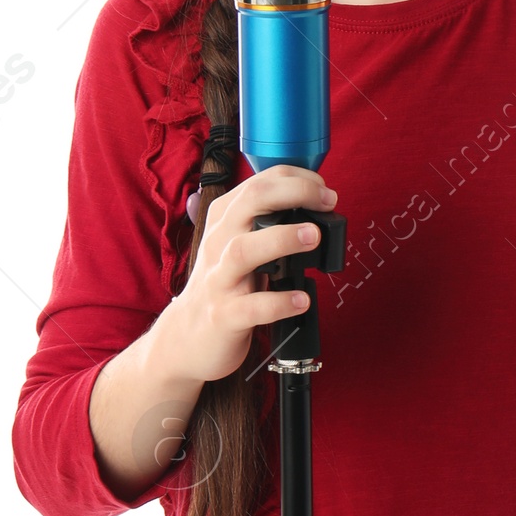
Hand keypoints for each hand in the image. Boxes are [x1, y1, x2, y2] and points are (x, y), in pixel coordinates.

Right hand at [150, 164, 336, 385]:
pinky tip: (302, 299)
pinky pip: (251, 307)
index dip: (297, 179)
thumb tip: (315, 207)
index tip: (324, 189)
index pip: (259, 182)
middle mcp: (219, 242)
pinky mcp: (224, 315)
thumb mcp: (237, 244)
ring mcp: (219, 279)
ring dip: (282, 238)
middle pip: (251, 202)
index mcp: (224, 220)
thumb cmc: (223, 285)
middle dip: (294, 193)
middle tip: (327, 201)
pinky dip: (279, 302)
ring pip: (244, 250)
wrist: (187, 337)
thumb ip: (266, 223)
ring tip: (314, 236)